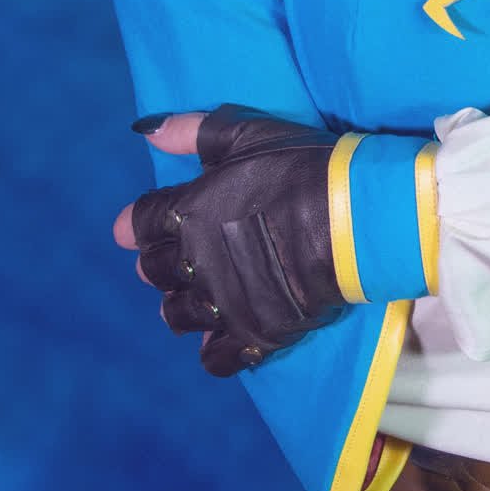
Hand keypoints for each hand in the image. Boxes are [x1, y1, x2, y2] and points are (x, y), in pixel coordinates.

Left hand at [115, 105, 348, 376]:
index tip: (136, 231)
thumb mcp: (247, 134)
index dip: (137, 227)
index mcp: (186, 212)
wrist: (353, 219)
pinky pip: (217, 358)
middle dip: (161, 266)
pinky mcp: (253, 333)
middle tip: (179, 262)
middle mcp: (194, 262)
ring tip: (199, 301)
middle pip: (155, 272)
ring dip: (182, 308)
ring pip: (178, 317)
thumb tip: (146, 132)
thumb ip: (193, 133)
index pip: (141, 224)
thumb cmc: (301, 169)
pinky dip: (215, 352)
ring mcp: (222, 303)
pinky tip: (225, 339)